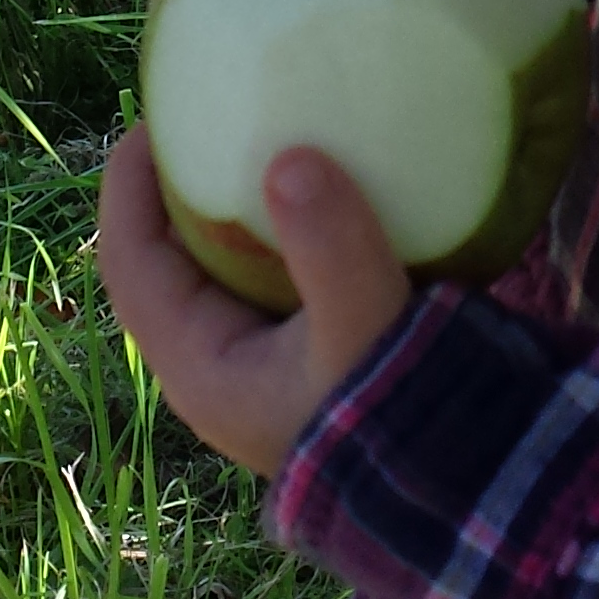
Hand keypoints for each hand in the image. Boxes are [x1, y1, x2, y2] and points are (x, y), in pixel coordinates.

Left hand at [96, 129, 418, 472]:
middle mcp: (217, 368)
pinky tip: (321, 185)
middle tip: (215, 109)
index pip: (129, 262)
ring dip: (232, 205)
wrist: (470, 488)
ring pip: (219, 268)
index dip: (128, 185)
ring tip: (264, 131)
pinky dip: (280, 228)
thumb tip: (288, 161)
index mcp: (200, 368)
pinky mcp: (308, 355)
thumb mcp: (364, 328)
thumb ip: (330, 247)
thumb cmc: (399, 416)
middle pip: (168, 259)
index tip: (154, 116)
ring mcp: (262, 364)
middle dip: (179, 185)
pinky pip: (270, 277)